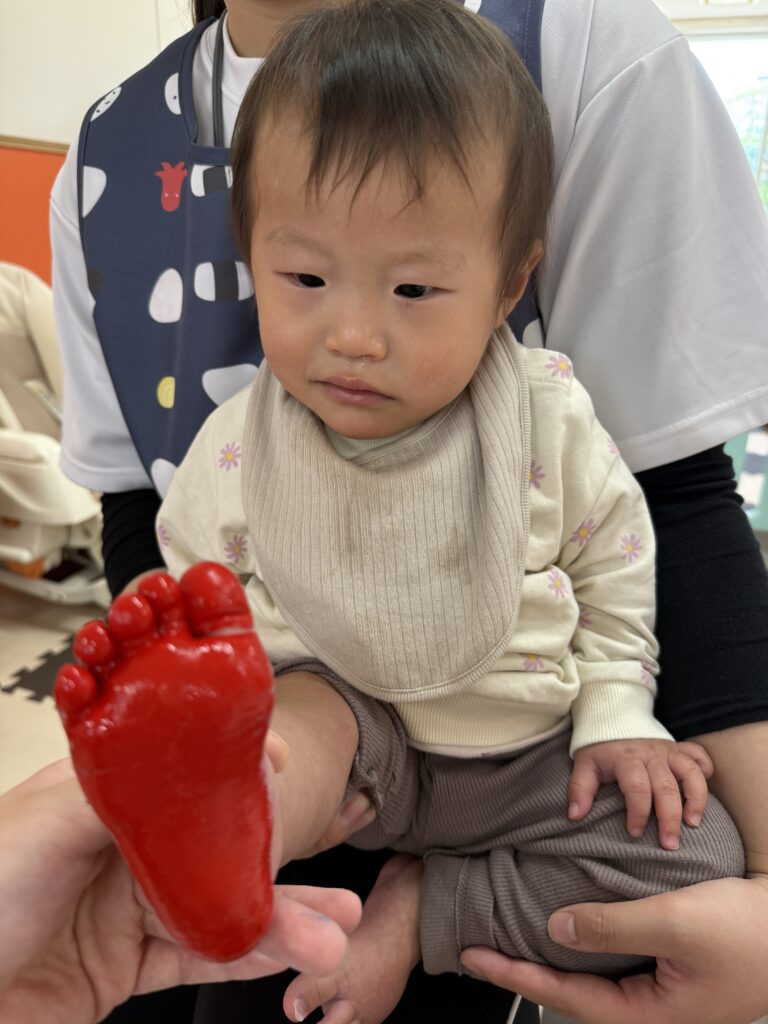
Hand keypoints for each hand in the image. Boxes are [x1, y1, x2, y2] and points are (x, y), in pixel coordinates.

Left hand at [0, 761, 361, 1023]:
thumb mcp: (41, 825)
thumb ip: (119, 794)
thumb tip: (188, 765)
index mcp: (98, 799)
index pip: (181, 773)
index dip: (235, 771)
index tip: (284, 770)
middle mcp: (120, 849)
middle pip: (215, 847)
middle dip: (277, 866)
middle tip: (331, 884)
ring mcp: (126, 909)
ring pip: (219, 906)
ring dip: (279, 922)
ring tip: (330, 934)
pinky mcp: (125, 966)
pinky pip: (199, 956)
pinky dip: (247, 958)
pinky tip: (286, 956)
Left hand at [461, 874, 767, 1023]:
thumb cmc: (748, 931)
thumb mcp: (675, 922)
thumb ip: (612, 926)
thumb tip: (555, 926)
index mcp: (651, 1014)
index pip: (566, 997)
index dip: (516, 975)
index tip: (473, 956)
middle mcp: (653, 1010)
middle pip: (574, 994)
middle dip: (525, 972)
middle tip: (480, 949)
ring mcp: (662, 994)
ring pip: (594, 979)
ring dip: (553, 959)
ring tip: (513, 938)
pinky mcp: (670, 972)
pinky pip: (615, 963)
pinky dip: (584, 946)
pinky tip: (569, 926)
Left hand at [569, 738, 711, 849]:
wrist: (611, 718)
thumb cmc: (600, 750)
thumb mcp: (584, 765)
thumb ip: (579, 789)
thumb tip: (575, 816)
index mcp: (626, 759)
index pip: (636, 787)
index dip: (637, 812)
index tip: (634, 833)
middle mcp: (651, 754)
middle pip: (666, 787)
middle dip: (669, 818)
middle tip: (670, 844)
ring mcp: (668, 750)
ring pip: (690, 772)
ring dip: (696, 798)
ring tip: (693, 824)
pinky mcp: (679, 748)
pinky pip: (699, 755)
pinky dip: (706, 771)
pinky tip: (705, 792)